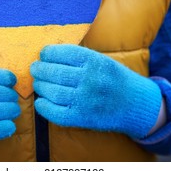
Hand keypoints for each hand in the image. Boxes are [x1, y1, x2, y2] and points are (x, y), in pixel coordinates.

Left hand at [30, 45, 161, 138]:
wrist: (135, 103)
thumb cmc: (114, 78)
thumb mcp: (101, 60)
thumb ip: (78, 57)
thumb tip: (47, 55)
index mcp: (94, 61)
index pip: (62, 53)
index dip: (47, 53)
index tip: (43, 54)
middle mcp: (89, 79)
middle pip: (54, 72)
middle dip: (39, 69)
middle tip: (35, 68)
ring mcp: (86, 100)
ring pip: (52, 92)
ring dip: (40, 86)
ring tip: (38, 83)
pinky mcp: (82, 118)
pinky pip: (56, 113)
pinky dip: (43, 107)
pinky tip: (41, 101)